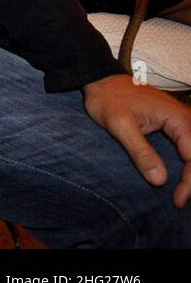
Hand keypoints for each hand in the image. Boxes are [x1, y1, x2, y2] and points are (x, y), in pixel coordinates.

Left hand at [83, 74, 190, 206]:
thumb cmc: (108, 99)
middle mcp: (185, 119)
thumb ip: (141, 152)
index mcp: (178, 119)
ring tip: (181, 194)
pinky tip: (180, 179)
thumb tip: (160, 181)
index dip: (189, 182)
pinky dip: (187, 164)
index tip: (177, 200)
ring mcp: (181, 121)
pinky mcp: (174, 124)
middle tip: (179, 201)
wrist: (100, 81)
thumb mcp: (120, 126)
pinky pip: (187, 147)